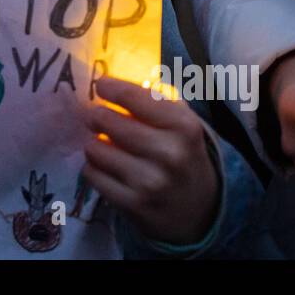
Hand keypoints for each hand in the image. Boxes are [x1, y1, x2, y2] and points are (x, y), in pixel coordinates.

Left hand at [82, 75, 219, 245]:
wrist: (202, 211)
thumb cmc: (186, 158)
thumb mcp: (183, 127)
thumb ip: (157, 104)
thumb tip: (116, 84)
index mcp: (184, 127)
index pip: (135, 97)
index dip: (112, 88)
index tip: (100, 85)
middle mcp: (169, 153)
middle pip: (110, 122)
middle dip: (95, 116)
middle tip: (93, 116)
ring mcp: (150, 181)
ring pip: (96, 149)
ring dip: (92, 143)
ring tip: (99, 143)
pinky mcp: (133, 204)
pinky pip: (93, 175)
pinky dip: (92, 167)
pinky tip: (102, 166)